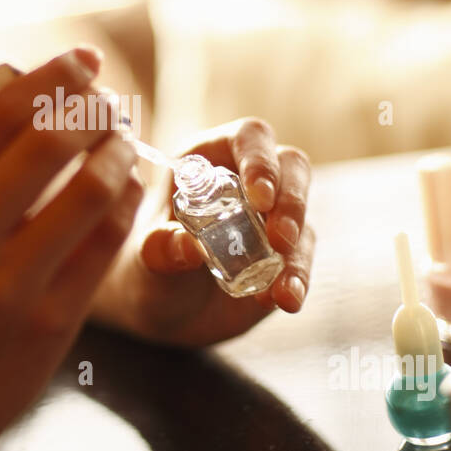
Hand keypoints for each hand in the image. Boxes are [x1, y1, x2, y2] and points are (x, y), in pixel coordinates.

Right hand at [0, 46, 144, 450]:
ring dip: (123, 152)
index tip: (88, 59)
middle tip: (115, 100)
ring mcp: (5, 286)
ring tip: (130, 141)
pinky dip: (130, 202)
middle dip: (96, 108)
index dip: (56, 77)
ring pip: (91, 190)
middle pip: (49, 141)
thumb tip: (33, 85)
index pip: (0, 115)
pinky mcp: (49, 323)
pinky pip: (108, 243)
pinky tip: (134, 185)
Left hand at [92, 119, 314, 346]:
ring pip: (303, 216)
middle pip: (291, 168)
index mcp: (210, 160)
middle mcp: (248, 180)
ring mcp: (272, 217)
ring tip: (281, 288)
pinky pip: (302, 259)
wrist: (161, 311)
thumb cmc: (149, 267)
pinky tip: (287, 299)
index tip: (260, 195)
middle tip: (280, 238)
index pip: (248, 138)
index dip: (260, 160)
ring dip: (297, 250)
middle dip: (291, 201)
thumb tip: (189, 246)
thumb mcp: (147, 258)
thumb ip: (161, 248)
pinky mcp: (287, 254)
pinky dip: (298, 279)